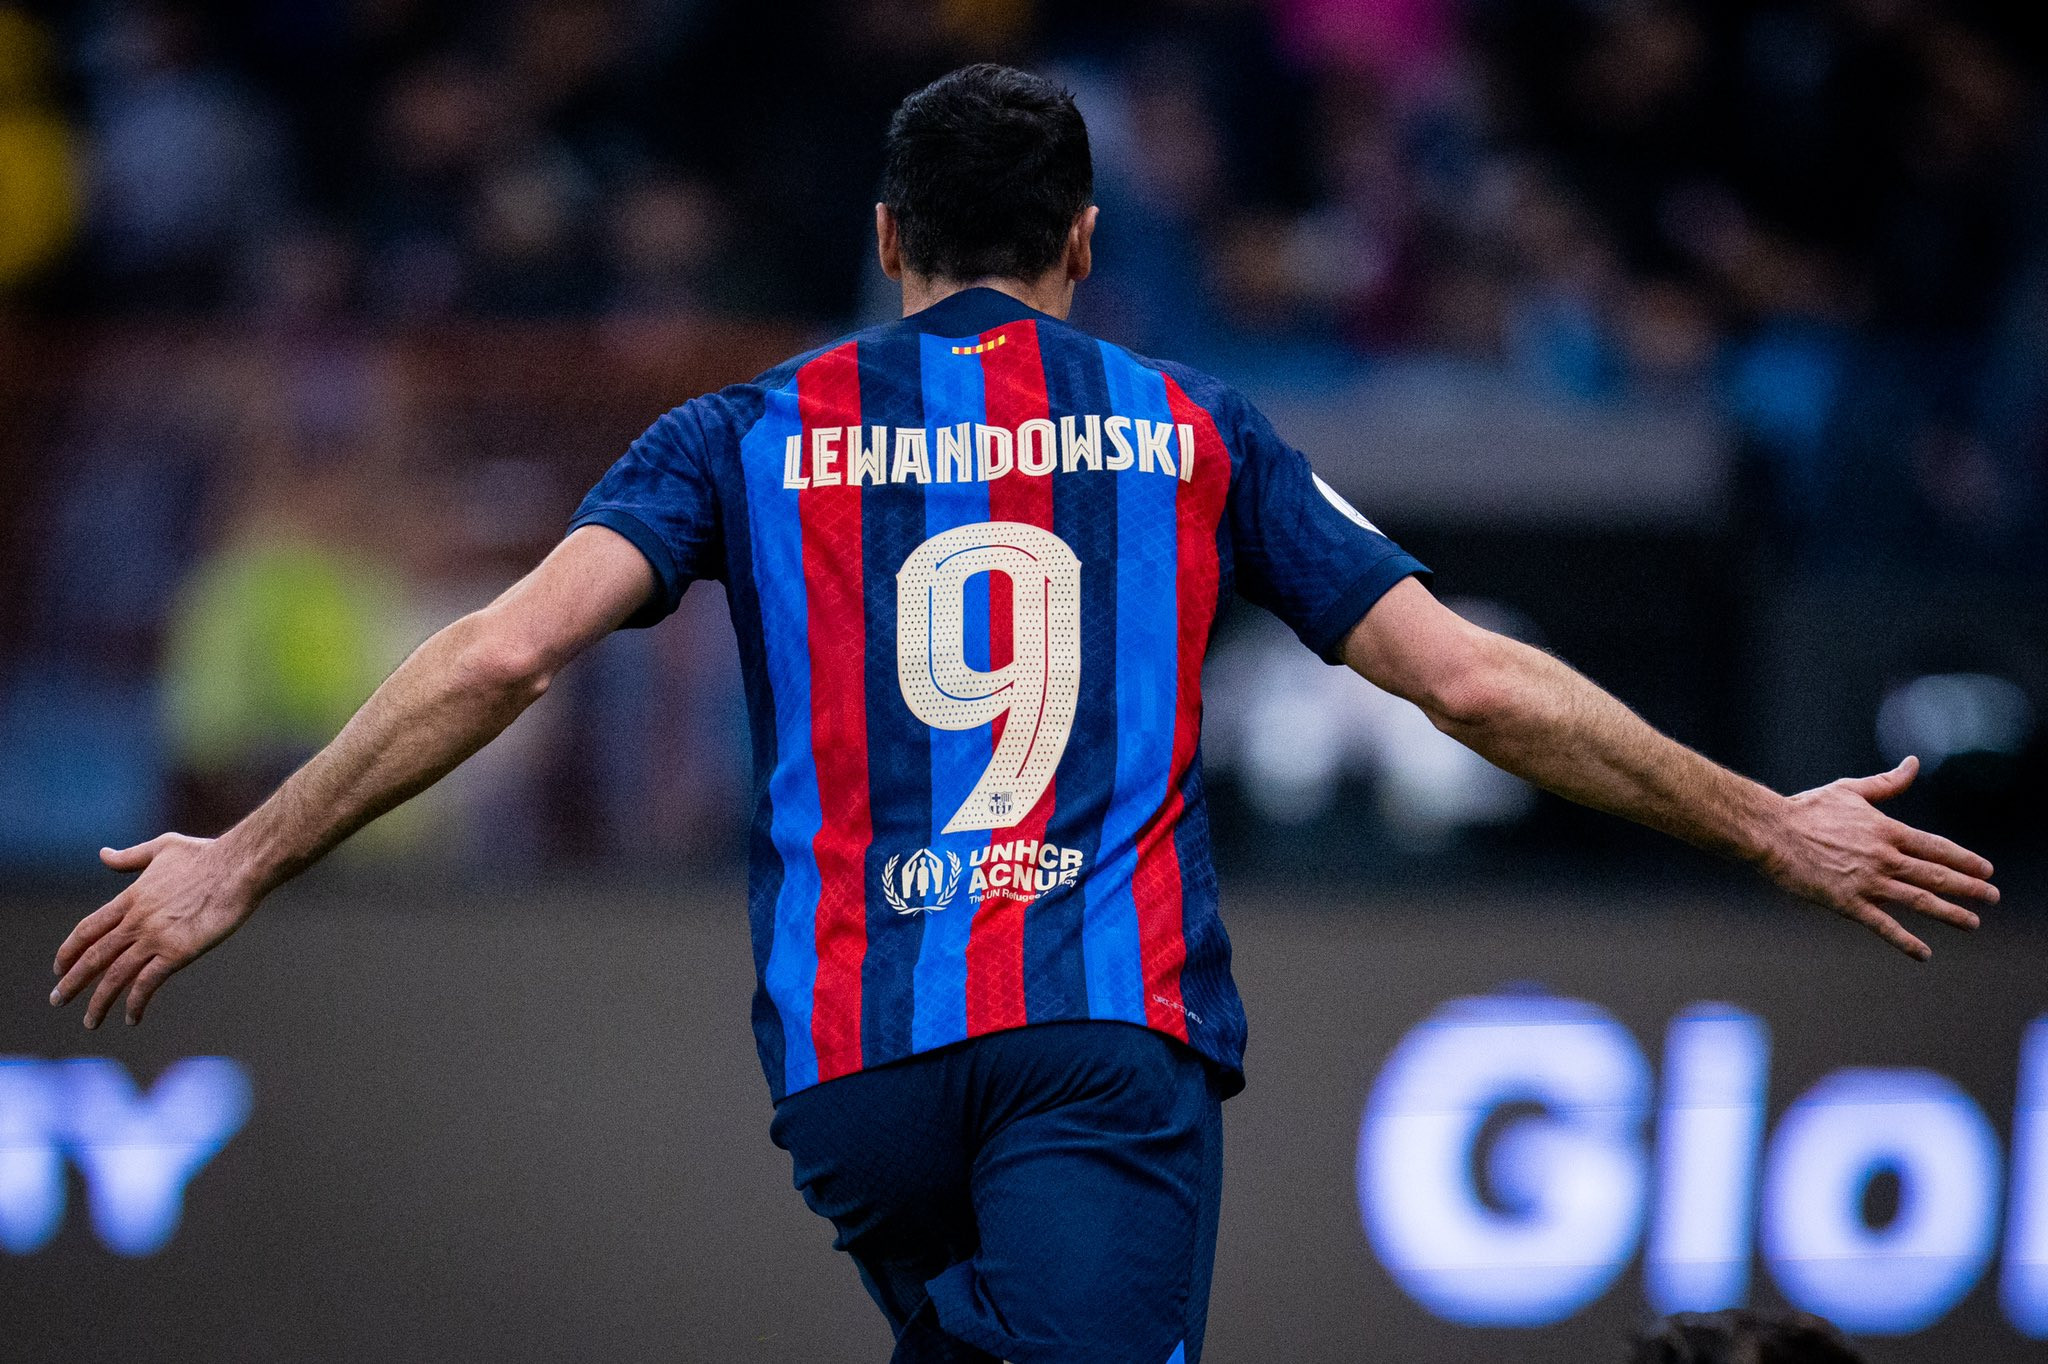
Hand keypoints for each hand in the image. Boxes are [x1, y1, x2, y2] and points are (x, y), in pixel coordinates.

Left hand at [50, 834, 260, 1027]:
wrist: (239, 867)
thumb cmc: (206, 855)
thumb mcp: (162, 848)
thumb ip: (130, 857)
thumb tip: (103, 854)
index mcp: (130, 898)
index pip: (88, 930)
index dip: (69, 951)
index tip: (58, 968)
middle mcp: (136, 921)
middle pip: (94, 958)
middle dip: (72, 983)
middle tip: (58, 1000)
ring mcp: (155, 938)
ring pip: (115, 976)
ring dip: (98, 1002)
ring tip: (90, 1021)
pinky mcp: (177, 952)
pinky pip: (148, 984)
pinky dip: (136, 1003)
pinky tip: (131, 1018)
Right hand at [1761, 755, 1996, 959]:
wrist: (1771, 832)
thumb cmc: (1807, 809)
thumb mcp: (1851, 790)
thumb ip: (1887, 782)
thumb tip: (1913, 764)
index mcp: (1886, 830)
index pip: (1936, 847)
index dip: (1965, 859)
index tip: (1987, 869)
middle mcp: (1884, 858)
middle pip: (1936, 875)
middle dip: (1969, 888)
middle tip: (1992, 897)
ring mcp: (1867, 882)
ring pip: (1919, 901)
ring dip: (1950, 913)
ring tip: (1972, 923)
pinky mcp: (1847, 903)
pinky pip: (1883, 926)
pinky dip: (1906, 941)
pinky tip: (1924, 953)